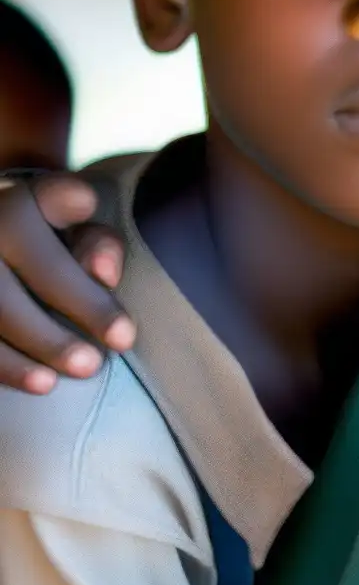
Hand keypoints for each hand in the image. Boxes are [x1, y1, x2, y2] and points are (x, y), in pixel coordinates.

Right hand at [0, 171, 131, 391]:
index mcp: (16, 202)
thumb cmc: (45, 243)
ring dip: (41, 345)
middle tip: (122, 341)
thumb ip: (95, 241)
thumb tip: (104, 274)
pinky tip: (41, 383)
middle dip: (83, 305)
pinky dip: (7, 366)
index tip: (114, 271)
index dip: (83, 231)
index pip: (53, 201)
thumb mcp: (72, 230)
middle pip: (36, 264)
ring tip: (87, 368)